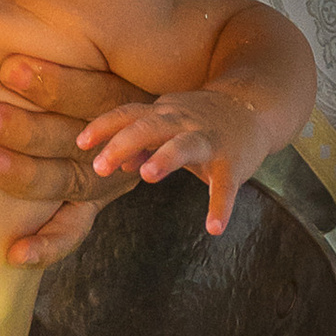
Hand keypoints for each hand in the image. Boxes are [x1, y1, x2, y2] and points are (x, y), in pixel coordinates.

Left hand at [0, 47, 144, 268]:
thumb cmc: (139, 26)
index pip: (94, 90)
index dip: (55, 83)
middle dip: (28, 131)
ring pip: (73, 183)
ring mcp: (115, 172)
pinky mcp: (100, 196)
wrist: (204, 93)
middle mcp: (124, 133)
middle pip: (77, 140)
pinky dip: (50, 242)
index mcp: (124, 87)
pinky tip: (14, 253)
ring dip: (28, 178)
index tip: (8, 67)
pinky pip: (76, 225)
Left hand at [74, 85, 266, 237]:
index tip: (81, 143)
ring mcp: (209, 140)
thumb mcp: (168, 126)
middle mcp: (183, 122)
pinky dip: (221, 206)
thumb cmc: (201, 121)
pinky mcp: (233, 162)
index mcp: (163, 114)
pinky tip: (213, 228)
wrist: (255, 107)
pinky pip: (226, 185)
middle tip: (100, 167)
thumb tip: (115, 162)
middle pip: (148, 127)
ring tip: (147, 176)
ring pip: (184, 145)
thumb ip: (141, 143)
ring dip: (165, 157)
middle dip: (123, 144)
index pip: (128, 115)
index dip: (104, 127)